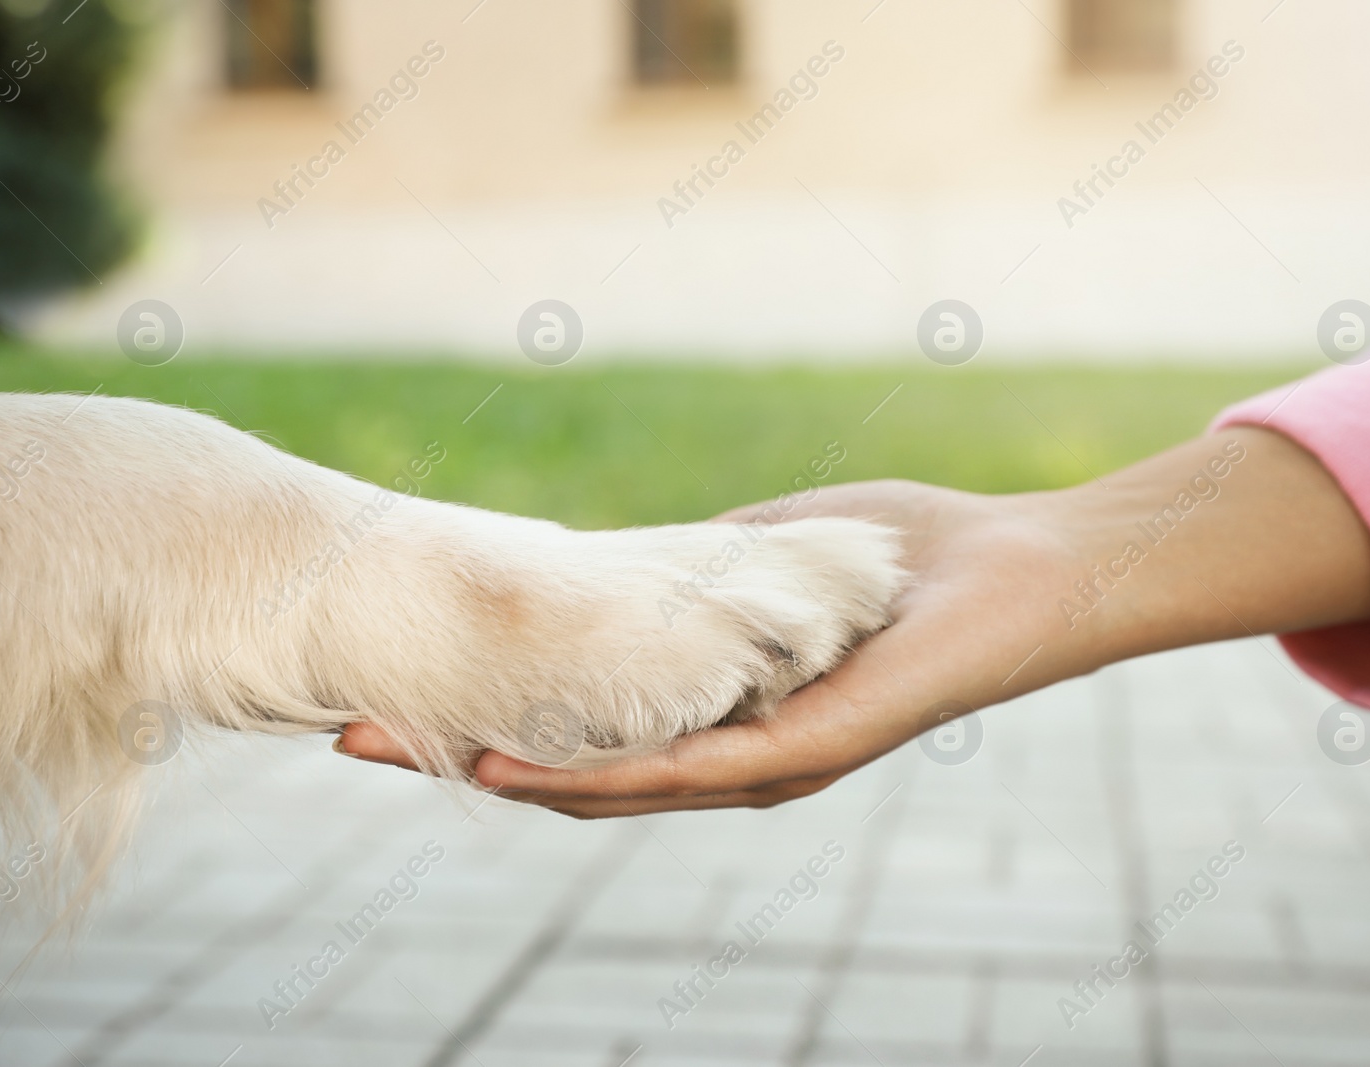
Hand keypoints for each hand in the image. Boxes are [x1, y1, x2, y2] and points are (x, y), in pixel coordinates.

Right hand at [338, 428, 1369, 815]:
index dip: (484, 714)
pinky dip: (592, 772)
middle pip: (575, 771)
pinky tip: (513, 766)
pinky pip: (683, 769)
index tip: (393, 690)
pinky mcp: (798, 748)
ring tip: (400, 753)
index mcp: (717, 709)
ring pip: (610, 786)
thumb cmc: (903, 563)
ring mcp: (760, 762)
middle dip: (462, 753)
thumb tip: (598, 558)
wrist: (1018, 576)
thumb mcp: (761, 556)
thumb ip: (685, 568)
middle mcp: (729, 757)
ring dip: (499, 772)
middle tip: (351, 738)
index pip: (582, 725)